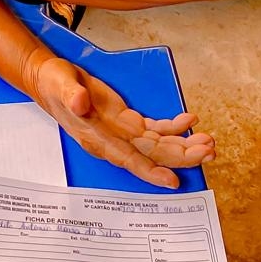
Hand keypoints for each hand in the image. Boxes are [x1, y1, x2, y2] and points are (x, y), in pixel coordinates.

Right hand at [23, 48, 215, 188]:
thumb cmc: (54, 84)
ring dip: (184, 144)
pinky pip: (155, 128)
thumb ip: (72, 95)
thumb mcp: (60, 84)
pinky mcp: (128, 120)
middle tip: (209, 151)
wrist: (51, 80)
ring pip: (159, 144)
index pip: (129, 158)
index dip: (151, 171)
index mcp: (98, 137)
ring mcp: (123, 132)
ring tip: (209, 142)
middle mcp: (114, 140)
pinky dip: (174, 126)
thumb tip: (82, 104)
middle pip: (153, 154)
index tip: (173, 181)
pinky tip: (190, 121)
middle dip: (182, 155)